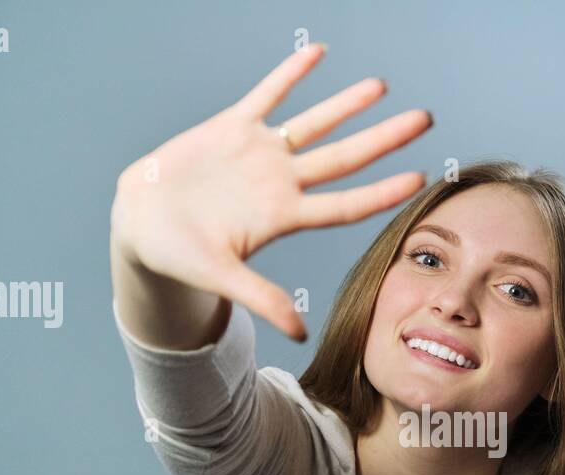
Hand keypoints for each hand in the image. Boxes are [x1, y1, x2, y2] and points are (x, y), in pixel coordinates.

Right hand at [110, 42, 432, 340]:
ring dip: (347, 104)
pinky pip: (268, 94)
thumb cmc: (178, 256)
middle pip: (345, 157)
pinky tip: (318, 52)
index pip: (346, 204)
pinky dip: (291, 74)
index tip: (421, 179)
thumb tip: (299, 334)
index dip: (383, 191)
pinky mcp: (231, 128)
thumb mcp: (221, 277)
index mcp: (284, 216)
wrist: (139, 225)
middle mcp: (280, 182)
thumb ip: (261, 298)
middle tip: (425, 118)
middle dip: (385, 138)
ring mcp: (259, 153)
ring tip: (380, 85)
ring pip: (314, 122)